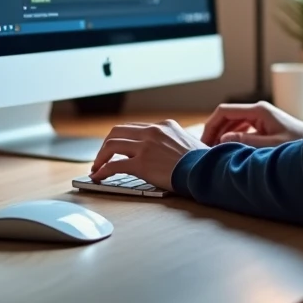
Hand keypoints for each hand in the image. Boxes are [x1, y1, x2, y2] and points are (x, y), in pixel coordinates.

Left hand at [88, 120, 207, 190]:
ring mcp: (145, 146)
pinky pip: (114, 165)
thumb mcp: (189, 142)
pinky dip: (102, 171)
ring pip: (111, 145)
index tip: (117, 149)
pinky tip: (99, 177)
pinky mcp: (141, 164)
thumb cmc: (202, 162)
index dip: (122, 139)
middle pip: (117, 131)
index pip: (134, 128)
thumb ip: (174, 142)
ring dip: (100, 157)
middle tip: (102, 157)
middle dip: (106, 144)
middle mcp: (152, 131)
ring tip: (97, 168)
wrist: (206, 170)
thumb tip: (169, 152)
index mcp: (163, 125)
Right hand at [201, 101, 302, 147]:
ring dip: (221, 134)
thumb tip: (223, 139)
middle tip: (204, 148)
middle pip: (226, 115)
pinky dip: (231, 135)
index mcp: (258, 110)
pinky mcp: (262, 124)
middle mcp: (257, 110)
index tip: (203, 141)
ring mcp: (259, 116)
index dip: (211, 125)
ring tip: (213, 150)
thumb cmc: (296, 144)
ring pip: (232, 121)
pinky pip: (240, 127)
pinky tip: (226, 147)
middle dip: (213, 130)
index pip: (225, 111)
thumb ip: (246, 141)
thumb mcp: (270, 145)